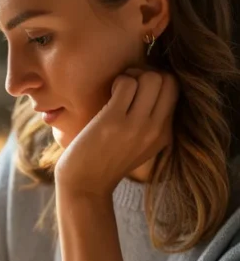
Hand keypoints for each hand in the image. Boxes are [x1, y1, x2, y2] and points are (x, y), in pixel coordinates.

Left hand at [54, 68, 178, 197]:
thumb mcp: (140, 146)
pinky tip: (108, 93)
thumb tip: (152, 84)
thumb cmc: (105, 161)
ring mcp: (136, 126)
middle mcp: (155, 130)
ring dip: (131, 76)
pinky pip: (126, 83)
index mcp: (165, 135)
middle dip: (147, 73)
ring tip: (117, 90)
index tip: (138, 90)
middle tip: (128, 85)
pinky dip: (117, 81)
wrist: (84, 186)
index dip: (157, 81)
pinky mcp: (113, 122)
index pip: (175, 91)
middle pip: (168, 81)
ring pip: (151, 78)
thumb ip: (152, 122)